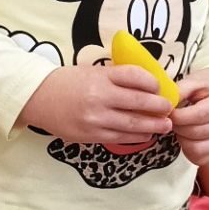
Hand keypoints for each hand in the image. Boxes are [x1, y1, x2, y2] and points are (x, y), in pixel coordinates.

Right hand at [19, 65, 172, 151]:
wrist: (39, 98)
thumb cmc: (68, 82)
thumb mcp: (91, 71)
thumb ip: (115, 77)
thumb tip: (147, 86)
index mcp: (100, 76)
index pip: (135, 76)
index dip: (152, 82)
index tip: (159, 87)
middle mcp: (99, 97)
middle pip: (139, 102)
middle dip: (159, 107)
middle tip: (169, 108)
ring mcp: (96, 119)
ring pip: (133, 124)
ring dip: (153, 125)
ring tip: (165, 125)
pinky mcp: (91, 135)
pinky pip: (121, 138)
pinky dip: (137, 137)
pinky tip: (146, 134)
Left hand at [171, 70, 208, 165]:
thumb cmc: (206, 89)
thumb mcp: (194, 81)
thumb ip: (180, 90)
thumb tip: (166, 103)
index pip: (201, 114)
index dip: (180, 116)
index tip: (169, 111)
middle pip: (197, 132)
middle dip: (178, 126)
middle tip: (172, 119)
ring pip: (197, 148)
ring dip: (182, 139)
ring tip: (180, 127)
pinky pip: (199, 158)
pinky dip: (187, 149)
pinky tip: (186, 136)